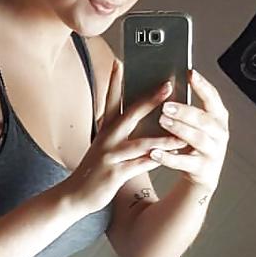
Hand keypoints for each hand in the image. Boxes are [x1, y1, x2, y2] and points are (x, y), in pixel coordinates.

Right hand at [65, 61, 183, 214]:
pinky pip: (140, 165)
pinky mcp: (114, 174)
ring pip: (140, 143)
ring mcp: (110, 156)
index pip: (110, 100)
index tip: (121, 62)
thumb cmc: (93, 169)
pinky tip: (171, 157)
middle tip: (168, 85)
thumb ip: (118, 131)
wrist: (74, 194)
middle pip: (130, 115)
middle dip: (150, 100)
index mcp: (105, 130)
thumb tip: (137, 116)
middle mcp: (107, 139)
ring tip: (181, 132)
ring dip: (162, 137)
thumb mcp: (102, 145)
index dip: (114, 81)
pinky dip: (156, 160)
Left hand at [150, 70, 228, 190]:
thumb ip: (185, 108)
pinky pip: (184, 162)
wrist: (201, 175)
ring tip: (162, 121)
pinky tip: (154, 152)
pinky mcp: (203, 169)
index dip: (202, 85)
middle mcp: (220, 133)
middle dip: (185, 111)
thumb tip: (164, 86)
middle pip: (204, 119)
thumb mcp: (193, 124)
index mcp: (218, 117)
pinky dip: (169, 157)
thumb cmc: (192, 143)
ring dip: (179, 129)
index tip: (190, 73)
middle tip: (166, 105)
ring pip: (197, 138)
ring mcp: (213, 152)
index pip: (213, 98)